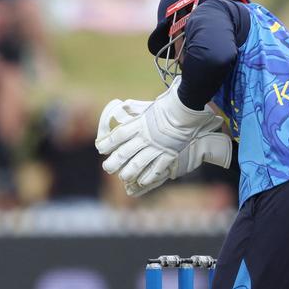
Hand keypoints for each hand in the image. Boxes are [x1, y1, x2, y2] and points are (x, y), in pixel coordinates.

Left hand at [95, 77, 223, 189]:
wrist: (188, 110)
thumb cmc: (167, 107)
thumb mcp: (148, 107)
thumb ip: (134, 109)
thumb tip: (122, 106)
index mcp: (138, 124)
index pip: (117, 136)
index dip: (107, 144)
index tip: (101, 148)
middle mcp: (145, 137)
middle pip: (124, 153)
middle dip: (114, 163)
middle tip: (107, 168)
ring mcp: (157, 147)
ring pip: (138, 164)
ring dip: (128, 173)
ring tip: (123, 177)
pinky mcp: (168, 155)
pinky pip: (156, 169)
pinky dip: (148, 176)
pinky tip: (141, 181)